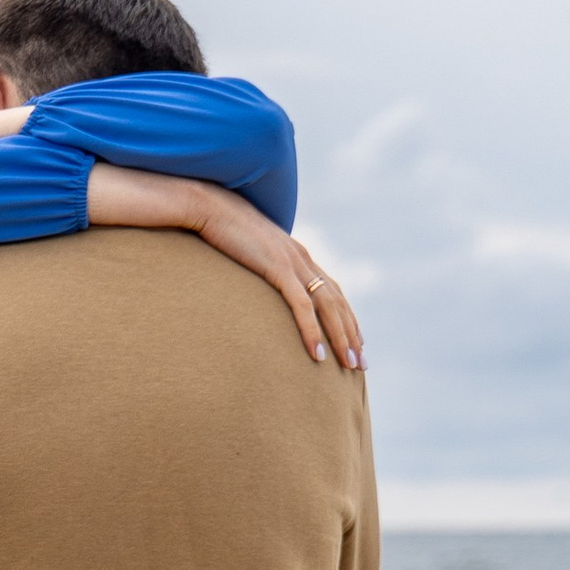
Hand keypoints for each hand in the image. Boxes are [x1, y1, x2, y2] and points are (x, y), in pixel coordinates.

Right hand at [190, 190, 362, 368]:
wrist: (209, 205)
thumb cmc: (222, 227)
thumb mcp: (248, 248)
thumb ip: (261, 262)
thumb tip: (258, 276)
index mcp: (298, 255)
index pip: (333, 290)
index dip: (346, 317)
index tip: (355, 341)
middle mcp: (303, 259)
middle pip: (338, 302)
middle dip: (352, 334)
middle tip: (360, 364)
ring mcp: (292, 263)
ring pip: (328, 306)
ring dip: (342, 338)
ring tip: (349, 364)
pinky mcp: (278, 268)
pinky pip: (302, 306)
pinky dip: (313, 331)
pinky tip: (318, 355)